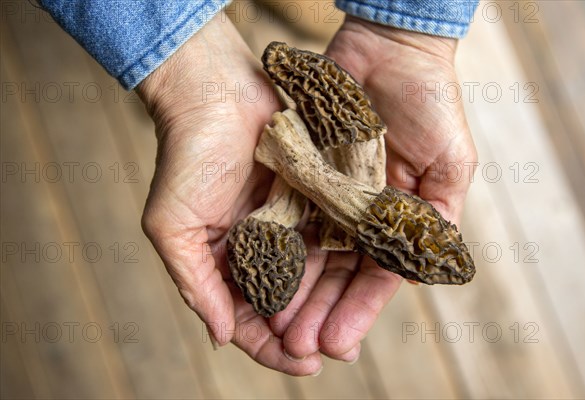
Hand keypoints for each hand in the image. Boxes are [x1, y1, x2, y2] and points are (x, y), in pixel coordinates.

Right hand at [137, 16, 321, 375]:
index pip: (247, 317)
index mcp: (224, 260)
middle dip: (308, 331)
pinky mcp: (314, 196)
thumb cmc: (187, 155)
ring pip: (315, 275)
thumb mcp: (172, 226)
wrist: (216, 91)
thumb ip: (194, 282)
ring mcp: (289, 222)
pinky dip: (347, 258)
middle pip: (287, 303)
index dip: (270, 347)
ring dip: (332, 303)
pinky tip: (365, 278)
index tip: (301, 363)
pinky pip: (334, 235)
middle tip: (336, 352)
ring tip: (353, 328)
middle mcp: (259, 246)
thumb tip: (221, 337)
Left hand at [273, 17, 476, 361]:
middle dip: (318, 310)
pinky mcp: (299, 172)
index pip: (375, 276)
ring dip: (292, 289)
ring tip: (274, 325)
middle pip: (335, 272)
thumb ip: (439, 215)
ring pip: (305, 251)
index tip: (338, 343)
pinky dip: (273, 244)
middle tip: (298, 346)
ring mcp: (326, 194)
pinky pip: (284, 213)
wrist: (388, 48)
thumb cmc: (430, 101)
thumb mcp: (451, 162)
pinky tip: (259, 272)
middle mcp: (357, 213)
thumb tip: (426, 269)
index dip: (358, 311)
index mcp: (395, 218)